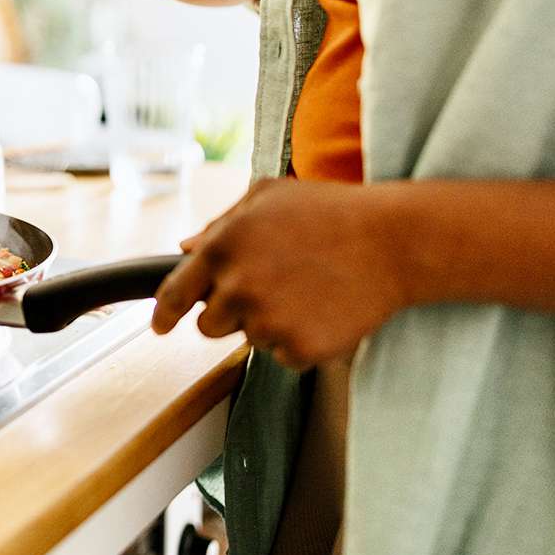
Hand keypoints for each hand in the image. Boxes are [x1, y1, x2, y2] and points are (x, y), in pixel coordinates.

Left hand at [150, 178, 410, 368]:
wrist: (394, 242)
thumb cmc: (331, 211)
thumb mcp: (268, 197)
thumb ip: (220, 224)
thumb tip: (185, 249)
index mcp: (223, 247)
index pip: (174, 293)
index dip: (163, 314)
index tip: (160, 326)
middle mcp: (238, 287)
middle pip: (209, 325)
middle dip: (230, 312)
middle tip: (269, 288)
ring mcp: (268, 321)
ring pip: (249, 339)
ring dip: (269, 323)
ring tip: (307, 289)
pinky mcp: (299, 349)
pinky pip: (283, 356)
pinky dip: (300, 341)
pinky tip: (324, 309)